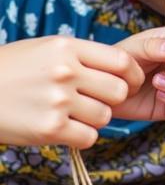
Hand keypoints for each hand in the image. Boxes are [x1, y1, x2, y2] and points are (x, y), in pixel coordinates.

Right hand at [0, 36, 144, 147]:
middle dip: (114, 99)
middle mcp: (65, 72)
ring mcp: (57, 101)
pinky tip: (66, 130)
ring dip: (95, 119)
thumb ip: (82, 56)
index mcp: (67, 47)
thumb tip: (122, 68)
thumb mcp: (46, 49)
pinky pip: (88, 137)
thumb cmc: (11, 70)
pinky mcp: (48, 129)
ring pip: (105, 116)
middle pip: (119, 91)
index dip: (132, 74)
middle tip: (97, 101)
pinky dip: (82, 136)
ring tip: (74, 114)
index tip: (129, 82)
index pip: (122, 60)